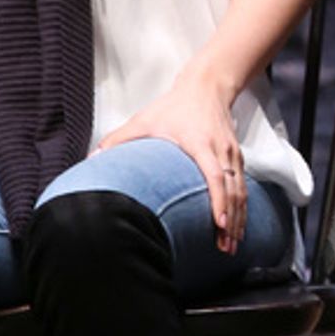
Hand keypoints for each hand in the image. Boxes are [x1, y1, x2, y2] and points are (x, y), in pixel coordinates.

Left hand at [98, 66, 245, 253]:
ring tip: (231, 245)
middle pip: (232, 191)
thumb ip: (118, 140)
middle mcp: (220, 150)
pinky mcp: (236, 156)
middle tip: (225, 247)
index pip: (215, 176)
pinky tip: (236, 226)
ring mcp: (231, 153)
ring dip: (238, 220)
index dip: (217, 201)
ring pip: (240, 192)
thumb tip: (92, 159)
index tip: (218, 223)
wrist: (206, 87)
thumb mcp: (144, 120)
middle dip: (230, 222)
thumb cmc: (175, 105)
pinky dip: (241, 208)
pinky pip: (242, 187)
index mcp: (200, 143)